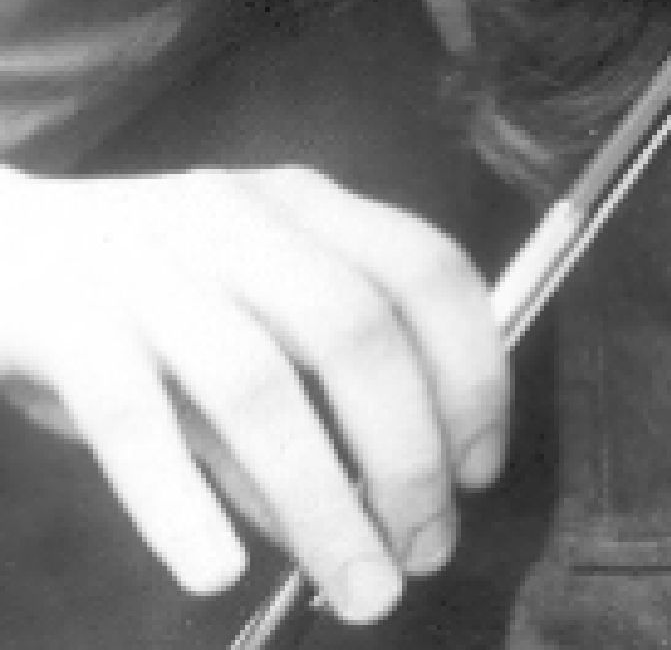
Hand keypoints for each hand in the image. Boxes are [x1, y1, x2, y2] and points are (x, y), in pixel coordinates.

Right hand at [0, 160, 510, 626]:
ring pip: (256, 381)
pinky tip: (215, 569)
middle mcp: (236, 217)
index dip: (472, 369)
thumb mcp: (234, 331)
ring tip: (360, 588)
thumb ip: (298, 417)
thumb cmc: (136, 295)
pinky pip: (131, 416)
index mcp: (300, 205)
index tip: (482, 470)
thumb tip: (368, 524)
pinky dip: (179, 501)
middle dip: (409, 451)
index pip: (423, 265)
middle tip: (426, 548)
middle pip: (353, 327)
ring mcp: (149, 263)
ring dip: (321, 499)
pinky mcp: (65, 319)